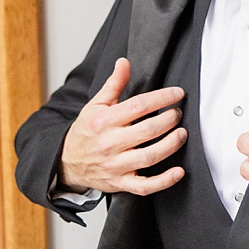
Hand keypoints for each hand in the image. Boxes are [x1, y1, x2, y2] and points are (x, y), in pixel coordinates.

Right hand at [59, 58, 188, 194]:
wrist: (66, 163)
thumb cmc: (86, 132)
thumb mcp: (96, 105)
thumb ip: (114, 84)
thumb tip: (124, 62)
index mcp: (104, 121)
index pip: (139, 106)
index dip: (162, 98)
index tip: (178, 94)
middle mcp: (110, 143)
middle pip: (147, 131)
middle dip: (169, 120)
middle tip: (178, 113)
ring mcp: (115, 165)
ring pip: (149, 157)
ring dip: (171, 145)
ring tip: (181, 134)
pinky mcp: (120, 183)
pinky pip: (145, 186)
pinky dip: (164, 181)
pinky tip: (178, 172)